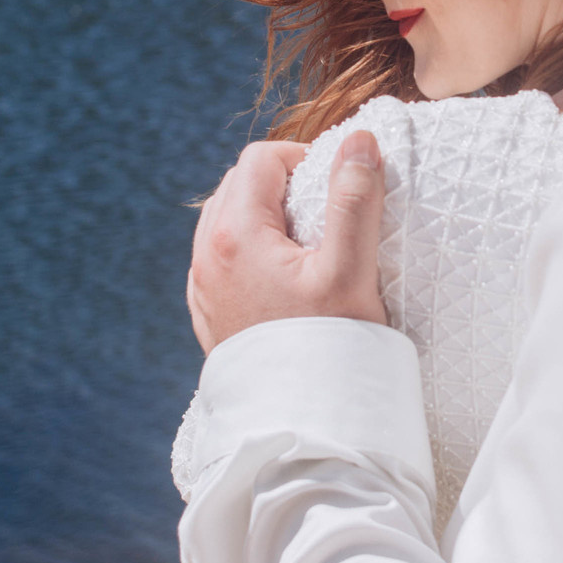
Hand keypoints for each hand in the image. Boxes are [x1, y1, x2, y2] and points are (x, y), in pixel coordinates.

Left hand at [187, 131, 387, 352]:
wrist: (299, 422)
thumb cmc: (328, 347)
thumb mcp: (349, 270)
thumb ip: (353, 200)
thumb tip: (359, 141)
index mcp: (236, 235)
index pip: (261, 159)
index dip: (301, 158)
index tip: (334, 187)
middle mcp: (207, 257)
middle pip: (237, 184)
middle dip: (281, 185)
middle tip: (324, 213)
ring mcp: (203, 287)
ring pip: (224, 220)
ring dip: (262, 215)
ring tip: (306, 244)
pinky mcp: (209, 314)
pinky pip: (219, 259)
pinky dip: (248, 250)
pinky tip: (281, 275)